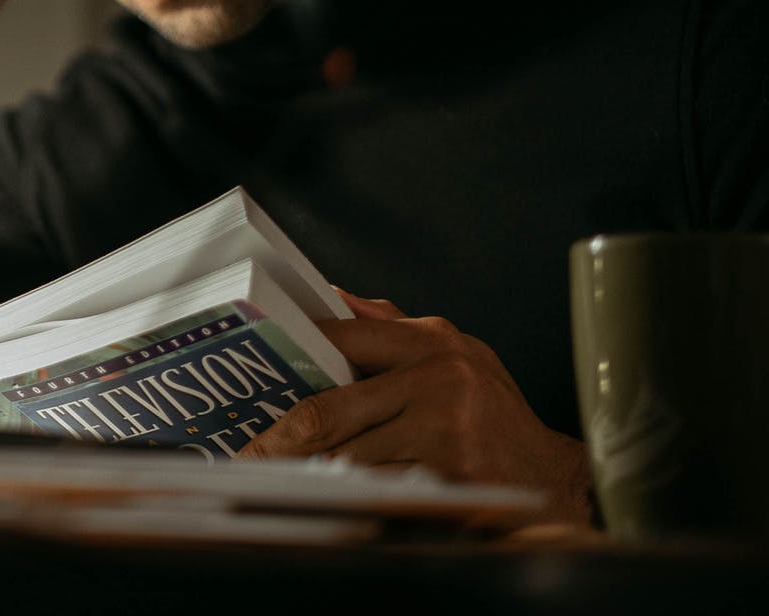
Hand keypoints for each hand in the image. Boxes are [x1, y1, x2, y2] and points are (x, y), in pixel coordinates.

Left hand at [236, 290, 593, 523]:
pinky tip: (330, 503)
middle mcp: (439, 377)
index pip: (345, 335)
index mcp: (433, 341)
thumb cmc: (493, 414)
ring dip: (313, 474)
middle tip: (246, 454)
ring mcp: (446, 426)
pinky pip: (380, 487)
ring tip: (277, 482)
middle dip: (282, 438)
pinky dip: (352, 498)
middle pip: (332, 409)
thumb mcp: (456, 356)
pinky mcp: (451, 473)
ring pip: (350, 456)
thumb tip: (334, 297)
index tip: (255, 369)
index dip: (294, 351)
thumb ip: (394, 329)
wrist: (554, 477)